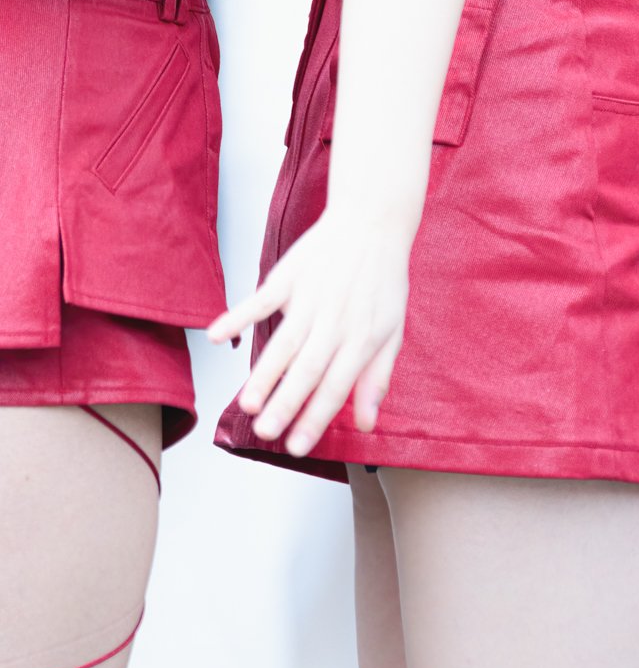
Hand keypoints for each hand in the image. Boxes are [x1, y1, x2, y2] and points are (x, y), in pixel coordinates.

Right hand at [206, 209, 411, 454]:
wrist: (373, 221)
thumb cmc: (383, 278)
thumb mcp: (393, 329)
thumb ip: (377, 377)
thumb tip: (366, 423)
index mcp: (362, 337)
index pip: (337, 386)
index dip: (316, 418)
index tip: (296, 447)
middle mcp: (336, 321)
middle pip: (308, 369)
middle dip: (285, 404)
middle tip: (265, 432)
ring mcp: (310, 298)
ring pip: (284, 343)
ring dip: (264, 374)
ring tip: (247, 403)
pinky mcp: (290, 276)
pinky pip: (261, 300)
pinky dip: (237, 317)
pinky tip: (216, 336)